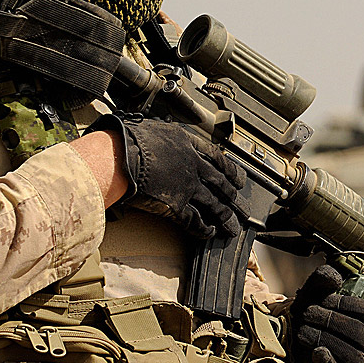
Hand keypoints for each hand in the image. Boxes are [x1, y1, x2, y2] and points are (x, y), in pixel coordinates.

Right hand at [88, 114, 248, 239]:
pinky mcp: (176, 206)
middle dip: (233, 198)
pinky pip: (195, 220)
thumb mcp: (155, 129)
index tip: (239, 179)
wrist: (119, 156)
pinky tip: (210, 233)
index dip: (231, 170)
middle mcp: (193, 166)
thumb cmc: (128, 139)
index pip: (217, 158)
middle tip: (244, 208)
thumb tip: (163, 140)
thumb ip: (167, 139)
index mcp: (188, 144)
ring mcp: (187, 187)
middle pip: (220, 184)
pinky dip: (204, 228)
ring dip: (225, 218)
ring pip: (214, 204)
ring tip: (232, 228)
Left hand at [289, 265, 363, 362]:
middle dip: (330, 320)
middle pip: (359, 332)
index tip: (324, 299)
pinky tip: (315, 352)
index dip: (346, 304)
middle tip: (307, 313)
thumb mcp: (315, 290)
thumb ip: (324, 277)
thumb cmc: (310, 311)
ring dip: (322, 338)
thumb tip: (335, 279)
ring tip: (303, 331)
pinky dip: (328, 362)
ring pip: (350, 354)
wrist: (292, 337)